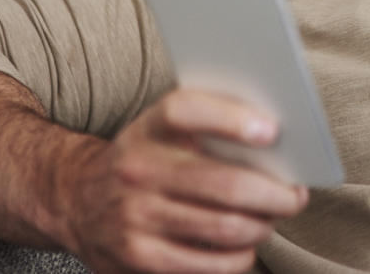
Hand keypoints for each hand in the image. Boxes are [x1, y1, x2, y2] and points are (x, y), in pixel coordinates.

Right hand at [58, 88, 308, 273]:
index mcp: (148, 128)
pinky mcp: (139, 258)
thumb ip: (208, 125)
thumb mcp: (160, 129)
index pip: (186, 111)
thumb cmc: (143, 157)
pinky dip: (240, 257)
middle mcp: (138, 169)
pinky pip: (209, 266)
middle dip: (275, 194)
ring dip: (263, 226)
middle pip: (224, 184)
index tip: (271, 130)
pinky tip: (245, 246)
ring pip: (225, 228)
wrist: (74, 197)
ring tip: (272, 219)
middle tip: (295, 195)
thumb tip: (276, 142)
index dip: (231, 118)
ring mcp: (137, 217)